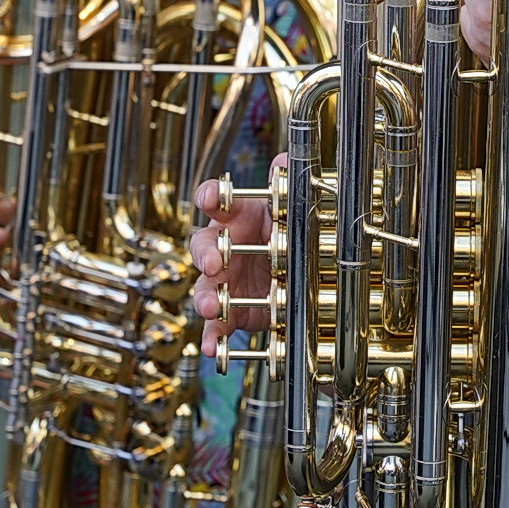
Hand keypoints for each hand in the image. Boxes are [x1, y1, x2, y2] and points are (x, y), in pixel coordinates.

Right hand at [190, 163, 280, 358]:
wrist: (303, 275)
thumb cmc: (290, 234)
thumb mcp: (295, 210)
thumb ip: (288, 185)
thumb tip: (285, 160)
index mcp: (241, 216)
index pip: (219, 201)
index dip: (212, 197)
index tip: (212, 198)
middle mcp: (228, 247)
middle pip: (204, 246)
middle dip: (205, 254)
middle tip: (213, 263)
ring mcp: (228, 281)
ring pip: (207, 288)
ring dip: (205, 297)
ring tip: (210, 307)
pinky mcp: (235, 311)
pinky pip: (220, 324)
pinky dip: (215, 337)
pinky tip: (214, 347)